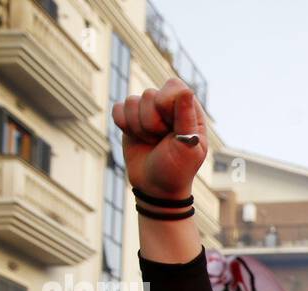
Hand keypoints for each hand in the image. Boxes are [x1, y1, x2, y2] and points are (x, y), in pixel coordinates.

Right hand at [110, 78, 206, 200]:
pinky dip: (124, 125)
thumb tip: (186, 90)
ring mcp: (148, 111)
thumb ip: (186, 117)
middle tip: (161, 140)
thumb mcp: (187, 147)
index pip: (174, 86)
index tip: (170, 124)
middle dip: (152, 122)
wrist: (156, 187)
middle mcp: (168, 107)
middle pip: (150, 94)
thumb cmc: (177, 170)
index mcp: (189, 111)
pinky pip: (118, 108)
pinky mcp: (130, 118)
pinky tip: (135, 138)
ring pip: (132, 101)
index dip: (166, 102)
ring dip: (139, 127)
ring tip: (151, 142)